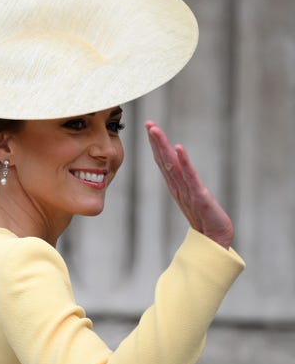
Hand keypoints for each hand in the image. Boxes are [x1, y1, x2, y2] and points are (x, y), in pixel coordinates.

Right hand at [145, 121, 233, 248]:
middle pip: (164, 161)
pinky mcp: (199, 197)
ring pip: (172, 166)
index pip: (164, 163)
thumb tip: (181, 177)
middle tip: (148, 123)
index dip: (157, 145)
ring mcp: (187, 192)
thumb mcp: (194, 200)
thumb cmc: (206, 221)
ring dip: (163, 147)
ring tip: (156, 131)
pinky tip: (178, 149)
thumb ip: (186, 188)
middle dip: (156, 142)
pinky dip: (184, 162)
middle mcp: (179, 188)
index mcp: (177, 187)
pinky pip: (190, 177)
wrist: (215, 239)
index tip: (150, 128)